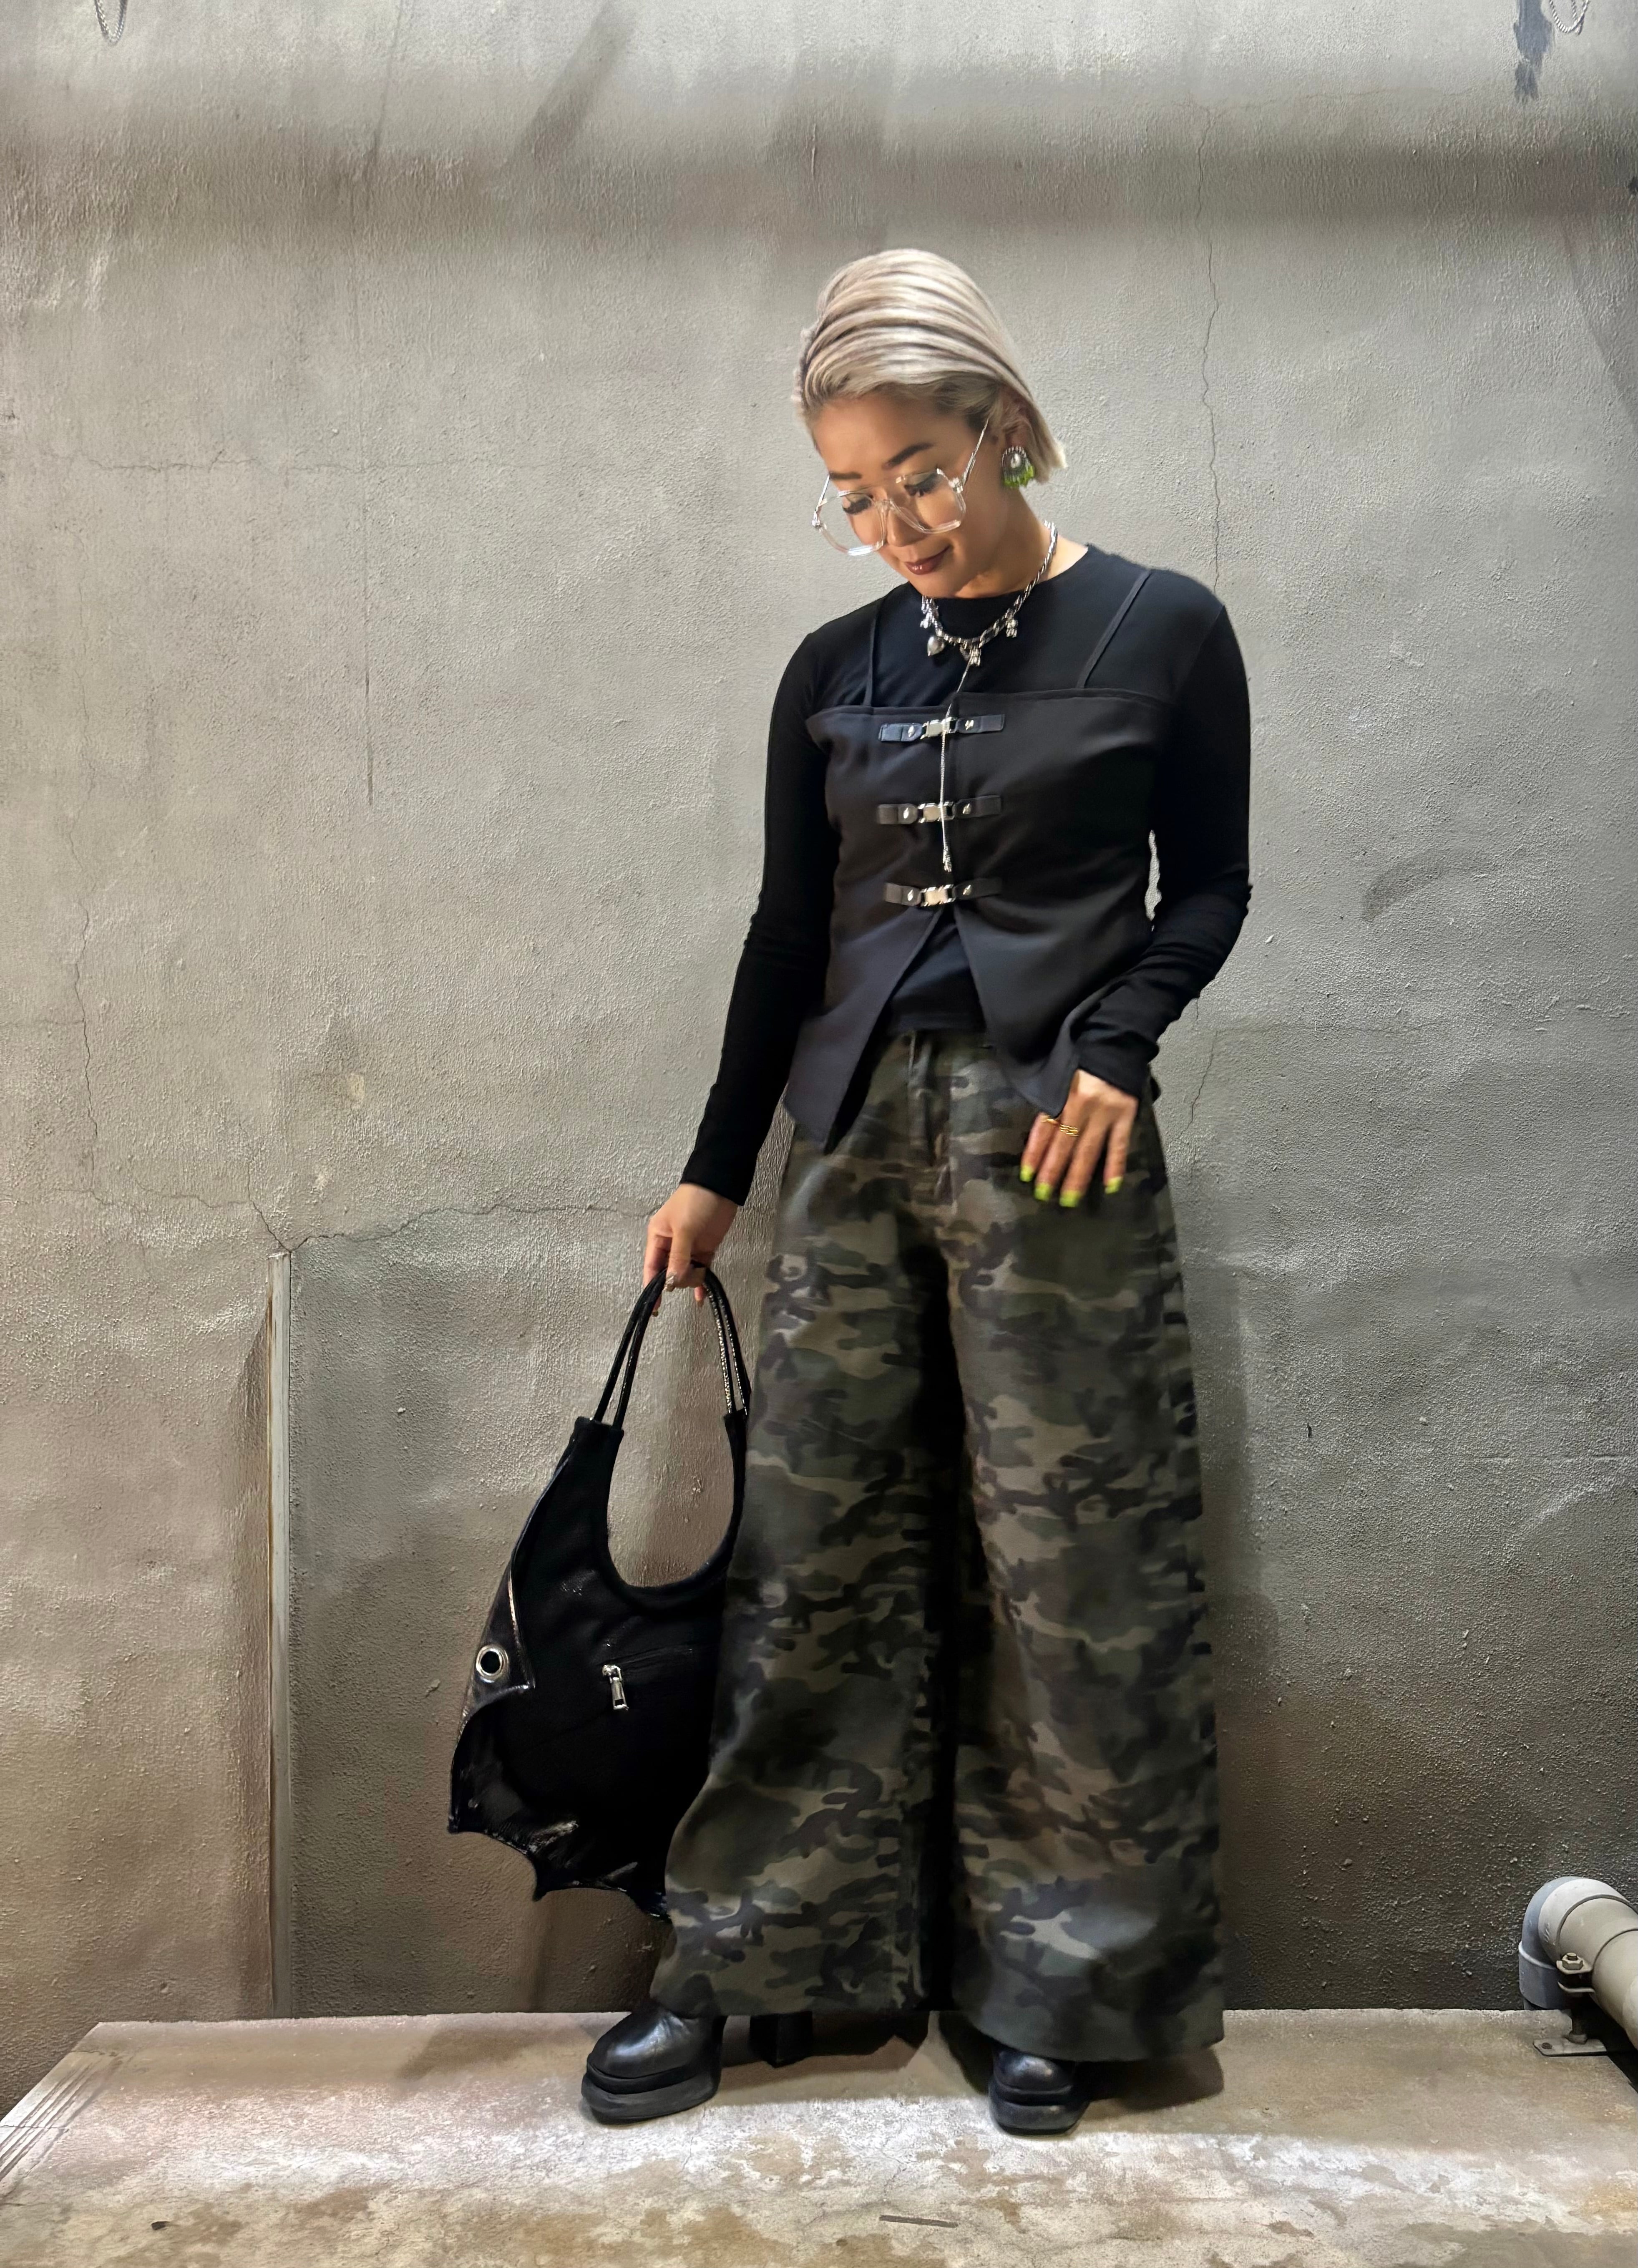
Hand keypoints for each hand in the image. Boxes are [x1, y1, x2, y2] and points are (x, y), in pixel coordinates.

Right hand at [644, 1182, 739, 1305]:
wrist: (721, 1187)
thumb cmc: (695, 1202)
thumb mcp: (684, 1229)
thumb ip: (678, 1257)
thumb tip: (671, 1283)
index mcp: (658, 1237)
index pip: (651, 1267)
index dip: (652, 1287)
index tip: (654, 1308)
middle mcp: (671, 1245)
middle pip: (669, 1273)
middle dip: (678, 1280)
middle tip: (689, 1275)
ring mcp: (689, 1248)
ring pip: (686, 1274)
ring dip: (693, 1279)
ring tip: (701, 1272)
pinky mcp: (705, 1250)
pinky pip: (701, 1270)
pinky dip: (702, 1283)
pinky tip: (702, 1298)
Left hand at [1019, 1070, 1137, 1206]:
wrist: (1117, 1039)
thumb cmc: (1084, 1059)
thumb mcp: (1062, 1076)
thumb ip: (1054, 1101)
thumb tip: (1044, 1135)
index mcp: (1062, 1093)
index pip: (1045, 1128)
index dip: (1035, 1153)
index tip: (1027, 1175)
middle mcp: (1081, 1104)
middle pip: (1063, 1143)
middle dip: (1053, 1171)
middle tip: (1044, 1195)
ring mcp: (1105, 1111)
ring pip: (1088, 1149)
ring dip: (1078, 1176)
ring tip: (1069, 1198)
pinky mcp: (1126, 1114)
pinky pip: (1120, 1143)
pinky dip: (1116, 1165)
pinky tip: (1110, 1186)